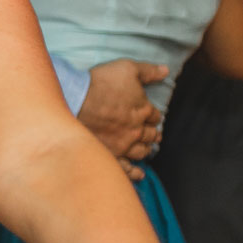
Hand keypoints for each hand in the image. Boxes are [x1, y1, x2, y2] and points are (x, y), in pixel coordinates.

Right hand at [79, 59, 166, 179]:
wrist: (76, 100)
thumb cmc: (101, 83)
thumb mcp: (127, 68)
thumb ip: (148, 71)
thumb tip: (166, 70)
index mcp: (143, 110)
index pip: (155, 116)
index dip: (154, 116)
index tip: (151, 116)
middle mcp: (136, 130)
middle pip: (149, 134)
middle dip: (152, 134)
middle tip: (153, 135)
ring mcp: (123, 144)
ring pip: (141, 151)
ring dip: (145, 150)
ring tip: (147, 149)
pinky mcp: (109, 153)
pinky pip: (126, 168)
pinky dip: (134, 172)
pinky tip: (139, 173)